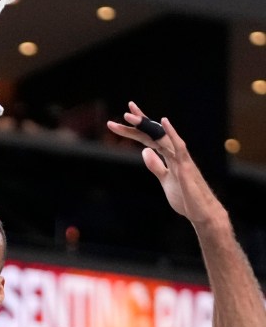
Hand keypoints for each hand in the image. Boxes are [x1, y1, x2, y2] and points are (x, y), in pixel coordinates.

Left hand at [107, 101, 224, 226]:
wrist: (201, 213)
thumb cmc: (186, 197)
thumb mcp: (164, 180)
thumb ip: (156, 166)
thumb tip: (145, 152)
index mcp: (169, 157)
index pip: (150, 138)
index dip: (139, 128)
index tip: (125, 117)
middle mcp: (174, 153)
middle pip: (154, 134)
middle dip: (139, 123)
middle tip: (124, 113)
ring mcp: (181, 159)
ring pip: (161, 137)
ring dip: (145, 125)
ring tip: (129, 116)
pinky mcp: (186, 166)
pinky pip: (178, 147)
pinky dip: (171, 133)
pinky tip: (163, 121)